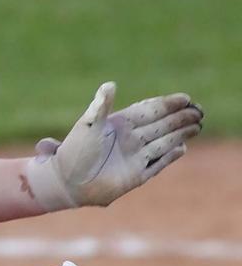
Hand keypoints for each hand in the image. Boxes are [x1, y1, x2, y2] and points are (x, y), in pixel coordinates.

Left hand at [26, 82, 202, 209]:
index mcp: (119, 124)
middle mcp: (129, 139)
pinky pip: (158, 163)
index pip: (149, 110)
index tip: (185, 98)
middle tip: (199, 110)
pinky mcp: (137, 175)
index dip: (167, 104)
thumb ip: (101, 106)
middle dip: (180, 118)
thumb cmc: (74, 152)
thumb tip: (110, 84)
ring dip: (180, 133)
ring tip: (197, 124)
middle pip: (161, 125)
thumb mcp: (89, 125)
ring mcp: (134, 157)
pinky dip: (170, 156)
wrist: (66, 181)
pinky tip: (182, 148)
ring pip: (163, 142)